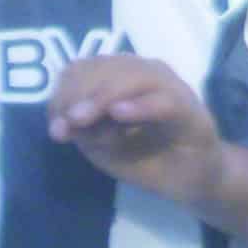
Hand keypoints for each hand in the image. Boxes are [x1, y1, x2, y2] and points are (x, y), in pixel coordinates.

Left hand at [43, 51, 224, 213]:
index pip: (82, 69)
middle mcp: (142, 72)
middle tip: (70, 127)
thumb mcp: (102, 146)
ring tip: (82, 120)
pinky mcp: (188, 107)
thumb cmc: (145, 158)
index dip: (63, 94)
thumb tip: (63, 121)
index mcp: (119, 77)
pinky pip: (162, 100)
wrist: (191, 180)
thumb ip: (82, 130)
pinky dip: (139, 106)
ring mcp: (167, 85)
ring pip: (128, 77)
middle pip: (101, 68)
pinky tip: (119, 114)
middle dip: (78, 96)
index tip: (56, 127)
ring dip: (100, 98)